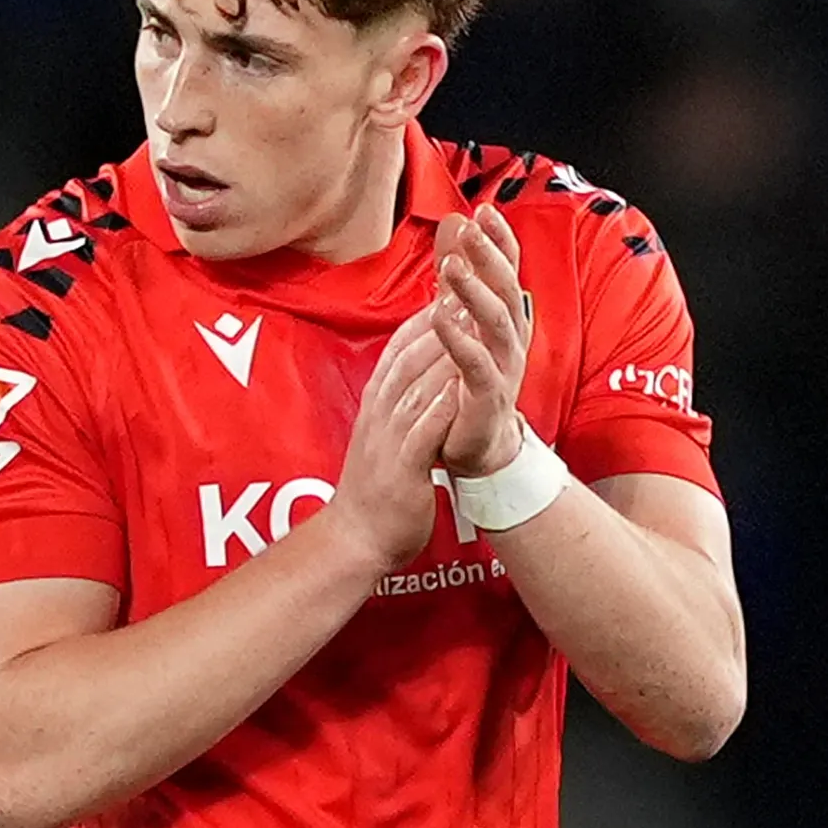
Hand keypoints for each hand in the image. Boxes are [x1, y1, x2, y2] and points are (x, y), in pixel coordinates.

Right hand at [327, 305, 461, 571]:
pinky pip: (424, 427)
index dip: (425, 317)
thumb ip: (399, 408)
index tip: (451, 289)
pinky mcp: (402, 465)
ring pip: (417, 383)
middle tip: (470, 288)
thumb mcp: (384, 438)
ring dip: (445, 350)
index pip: (399, 350)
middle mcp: (379, 413)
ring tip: (473, 322)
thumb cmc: (375, 492)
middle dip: (440, 321)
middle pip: (410, 356)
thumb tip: (418, 381)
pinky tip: (463, 384)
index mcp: (376, 405)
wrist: (354, 539)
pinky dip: (443, 403)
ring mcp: (388, 437)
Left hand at [430, 205, 529, 476]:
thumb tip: (454, 227)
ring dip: (475, 294)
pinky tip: (442, 320)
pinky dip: (461, 341)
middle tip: (471, 230)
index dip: (500, 241)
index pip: (509, 272)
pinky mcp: (488, 397)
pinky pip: (478, 365)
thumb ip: (461, 279)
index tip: (484, 210)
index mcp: (506, 321)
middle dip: (490, 258)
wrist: (479, 446)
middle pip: (507, 290)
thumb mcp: (466, 323)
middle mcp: (511, 340)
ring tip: (452, 268)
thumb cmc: (470, 383)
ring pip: (496, 323)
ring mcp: (504, 368)